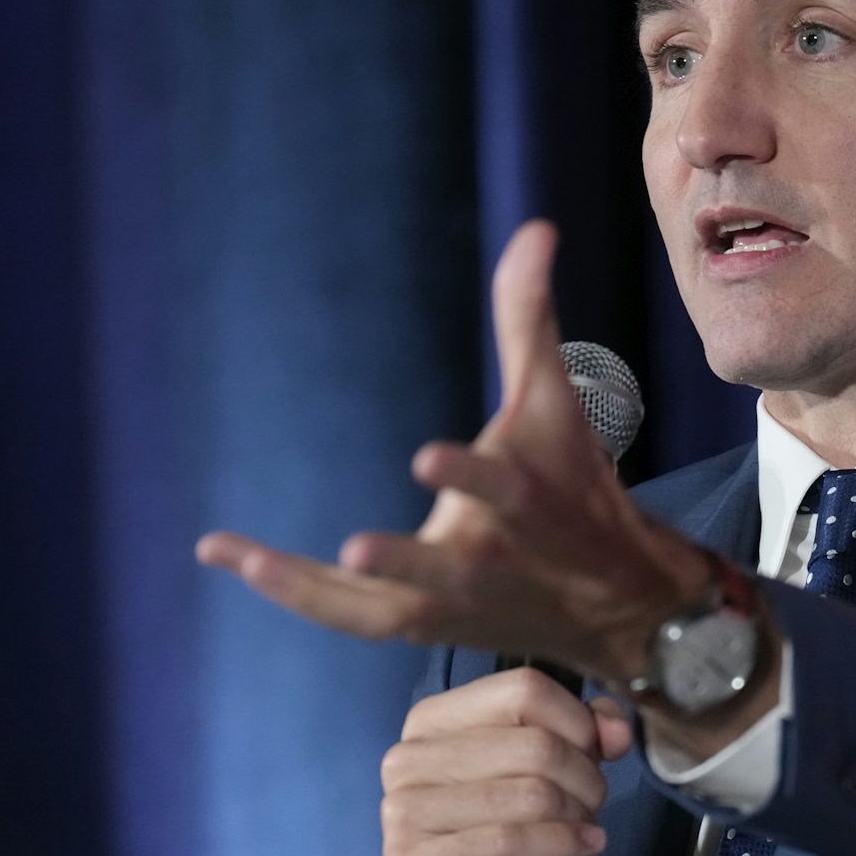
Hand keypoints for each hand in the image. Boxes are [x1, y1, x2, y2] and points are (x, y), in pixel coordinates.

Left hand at [196, 220, 712, 680]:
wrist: (616, 602)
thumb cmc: (576, 484)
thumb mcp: (556, 401)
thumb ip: (529, 319)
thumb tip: (536, 228)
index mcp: (526, 501)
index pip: (501, 489)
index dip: (466, 476)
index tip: (426, 458)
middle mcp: (490, 560)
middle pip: (444, 569)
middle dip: (405, 562)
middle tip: (354, 548)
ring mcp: (456, 603)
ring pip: (384, 610)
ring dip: (315, 589)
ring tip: (241, 556)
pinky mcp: (426, 627)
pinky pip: (354, 617)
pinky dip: (300, 594)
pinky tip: (239, 560)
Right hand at [370, 669, 633, 855]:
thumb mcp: (543, 785)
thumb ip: (579, 738)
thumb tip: (614, 725)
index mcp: (432, 723)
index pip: (524, 688)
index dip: (579, 722)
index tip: (600, 755)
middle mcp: (407, 759)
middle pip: (534, 742)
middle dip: (585, 780)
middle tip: (591, 810)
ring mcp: (402, 814)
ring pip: (529, 792)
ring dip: (577, 817)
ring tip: (583, 837)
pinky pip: (509, 842)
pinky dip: (560, 846)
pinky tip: (580, 855)